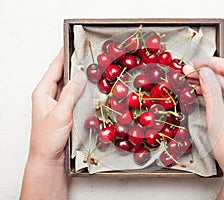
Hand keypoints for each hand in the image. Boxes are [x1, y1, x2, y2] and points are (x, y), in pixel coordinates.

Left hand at [21, 48, 86, 199]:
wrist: (47, 157)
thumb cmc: (48, 138)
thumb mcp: (60, 113)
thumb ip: (69, 94)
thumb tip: (78, 77)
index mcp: (42, 92)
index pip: (54, 69)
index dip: (62, 55)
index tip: (70, 44)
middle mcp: (48, 95)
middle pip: (60, 74)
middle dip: (71, 62)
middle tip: (82, 53)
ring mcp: (55, 102)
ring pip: (66, 84)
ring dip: (75, 75)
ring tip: (85, 65)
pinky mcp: (62, 109)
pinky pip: (70, 94)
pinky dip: (77, 88)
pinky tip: (85, 86)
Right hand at [183, 57, 223, 198]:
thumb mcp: (217, 119)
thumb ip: (210, 92)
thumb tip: (203, 74)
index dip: (212, 63)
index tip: (197, 63)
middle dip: (209, 75)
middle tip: (190, 73)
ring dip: (212, 85)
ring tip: (193, 83)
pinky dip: (219, 95)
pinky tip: (205, 93)